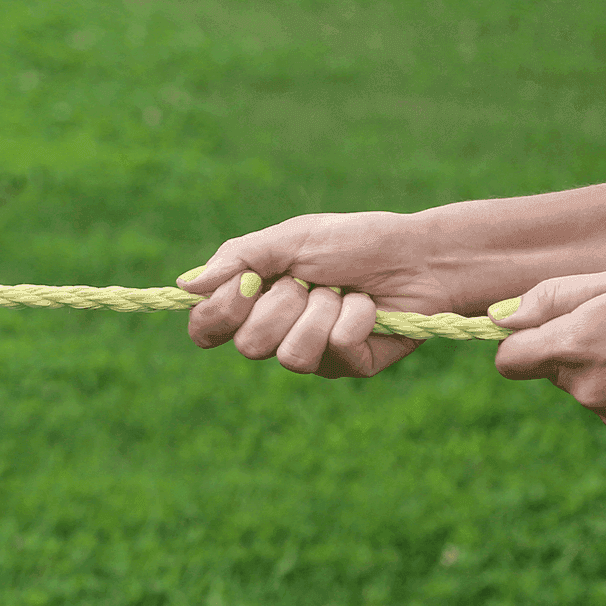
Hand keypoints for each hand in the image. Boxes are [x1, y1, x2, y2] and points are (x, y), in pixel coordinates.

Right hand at [174, 210, 462, 377]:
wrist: (419, 254)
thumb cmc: (354, 241)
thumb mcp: (291, 239)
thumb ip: (238, 259)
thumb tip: (186, 285)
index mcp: (253, 303)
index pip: (207, 329)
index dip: (217, 315)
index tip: (245, 285)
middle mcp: (276, 334)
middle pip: (248, 345)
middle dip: (282, 304)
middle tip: (309, 282)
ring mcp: (312, 355)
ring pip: (290, 356)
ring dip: (321, 312)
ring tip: (342, 293)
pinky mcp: (349, 366)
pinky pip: (335, 349)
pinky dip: (355, 316)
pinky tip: (369, 305)